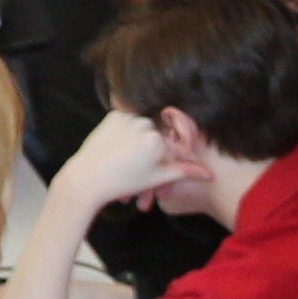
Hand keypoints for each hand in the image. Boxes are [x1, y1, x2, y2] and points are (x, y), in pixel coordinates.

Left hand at [52, 103, 172, 211]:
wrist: (87, 178)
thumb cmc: (122, 182)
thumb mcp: (156, 179)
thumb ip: (183, 171)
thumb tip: (210, 174)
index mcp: (157, 140)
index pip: (169, 149)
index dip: (160, 166)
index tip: (148, 176)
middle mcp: (144, 125)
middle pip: (155, 139)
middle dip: (148, 155)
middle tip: (134, 173)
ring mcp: (127, 118)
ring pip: (141, 131)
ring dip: (136, 144)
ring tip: (123, 163)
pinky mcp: (113, 116)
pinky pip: (127, 123)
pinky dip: (125, 134)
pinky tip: (117, 149)